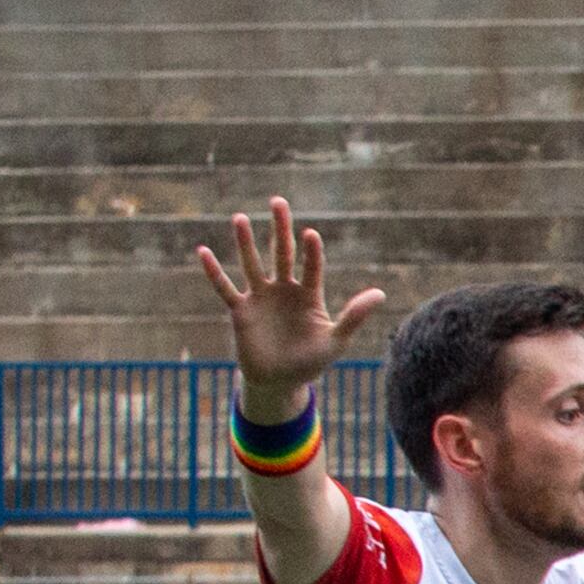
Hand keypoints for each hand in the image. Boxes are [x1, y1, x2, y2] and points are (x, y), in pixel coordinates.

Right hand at [196, 198, 380, 410]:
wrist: (280, 382)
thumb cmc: (311, 362)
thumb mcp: (336, 341)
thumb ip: (354, 316)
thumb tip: (381, 293)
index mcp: (309, 295)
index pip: (312, 266)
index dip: (311, 251)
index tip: (310, 234)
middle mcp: (284, 290)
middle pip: (282, 253)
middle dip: (280, 229)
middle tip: (279, 201)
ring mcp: (261, 298)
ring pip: (252, 264)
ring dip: (246, 243)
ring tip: (240, 218)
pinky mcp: (241, 310)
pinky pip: (225, 288)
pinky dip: (214, 272)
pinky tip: (203, 251)